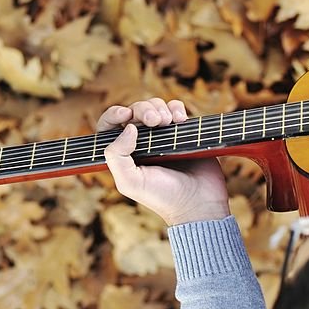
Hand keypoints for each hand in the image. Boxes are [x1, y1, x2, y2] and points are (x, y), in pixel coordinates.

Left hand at [98, 99, 230, 224]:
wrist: (198, 202)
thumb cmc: (162, 197)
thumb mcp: (130, 182)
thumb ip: (117, 156)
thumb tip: (128, 127)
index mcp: (125, 153)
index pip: (110, 126)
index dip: (114, 114)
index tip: (125, 114)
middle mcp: (142, 142)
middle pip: (135, 111)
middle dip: (143, 109)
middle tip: (154, 121)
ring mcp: (163, 136)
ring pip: (155, 107)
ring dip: (160, 107)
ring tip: (168, 122)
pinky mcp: (183, 133)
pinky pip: (176, 110)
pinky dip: (177, 108)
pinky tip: (181, 119)